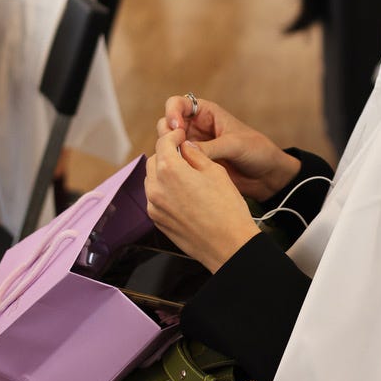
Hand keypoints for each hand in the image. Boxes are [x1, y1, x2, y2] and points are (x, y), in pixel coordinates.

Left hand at [145, 129, 259, 271]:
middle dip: (167, 153)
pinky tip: (184, 193)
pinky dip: (164, 189)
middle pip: (154, 160)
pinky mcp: (157, 221)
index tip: (181, 135)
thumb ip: (195, 155)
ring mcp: (154, 207)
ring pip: (152, 179)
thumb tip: (185, 147)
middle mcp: (156, 188)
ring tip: (186, 174)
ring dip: (164, 172)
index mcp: (170, 171)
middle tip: (185, 154)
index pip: (163, 142)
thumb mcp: (215, 171)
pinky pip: (155, 197)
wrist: (228, 245)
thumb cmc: (226, 208)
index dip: (174, 135)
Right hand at [158, 95, 300, 199]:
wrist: (267, 175)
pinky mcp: (193, 164)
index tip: (177, 128)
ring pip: (168, 146)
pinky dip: (172, 167)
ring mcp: (193, 147)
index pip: (177, 104)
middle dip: (166, 134)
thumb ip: (211, 147)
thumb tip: (183, 150)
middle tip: (175, 148)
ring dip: (167, 152)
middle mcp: (195, 127)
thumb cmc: (257, 151)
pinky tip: (179, 175)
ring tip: (178, 163)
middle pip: (166, 124)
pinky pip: (175, 163)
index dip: (172, 113)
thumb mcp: (235, 145)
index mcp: (206, 113)